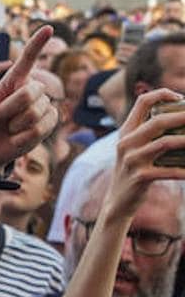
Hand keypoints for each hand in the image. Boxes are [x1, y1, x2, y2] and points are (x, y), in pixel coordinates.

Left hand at [0, 24, 56, 171]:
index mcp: (16, 79)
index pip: (29, 58)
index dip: (38, 43)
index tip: (49, 28)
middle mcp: (32, 89)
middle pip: (29, 92)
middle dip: (7, 108)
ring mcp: (43, 106)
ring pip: (35, 112)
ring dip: (14, 125)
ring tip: (7, 128)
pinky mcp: (48, 123)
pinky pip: (40, 128)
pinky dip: (22, 137)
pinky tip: (16, 138)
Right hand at [99, 87, 184, 221]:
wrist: (118, 202)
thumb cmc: (135, 171)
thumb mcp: (134, 149)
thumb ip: (149, 132)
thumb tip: (179, 115)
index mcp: (126, 132)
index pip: (143, 101)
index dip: (164, 94)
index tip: (181, 98)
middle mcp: (126, 144)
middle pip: (158, 121)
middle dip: (184, 116)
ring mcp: (132, 161)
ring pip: (165, 143)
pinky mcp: (140, 177)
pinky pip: (169, 170)